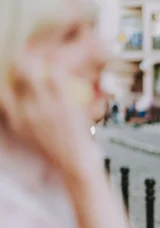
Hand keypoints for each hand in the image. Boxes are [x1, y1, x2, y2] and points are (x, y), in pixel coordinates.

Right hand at [0, 51, 95, 177]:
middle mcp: (26, 110)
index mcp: (17, 121)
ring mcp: (44, 106)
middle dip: (19, 60)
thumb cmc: (59, 155)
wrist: (76, 166)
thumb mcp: (32, 140)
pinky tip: (63, 68)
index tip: (12, 76)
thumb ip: (26, 122)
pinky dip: (59, 69)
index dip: (6, 82)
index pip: (2, 94)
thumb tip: (25, 109)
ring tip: (42, 54)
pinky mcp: (63, 103)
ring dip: (36, 59)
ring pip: (34, 71)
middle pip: (17, 76)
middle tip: (26, 54)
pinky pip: (59, 77)